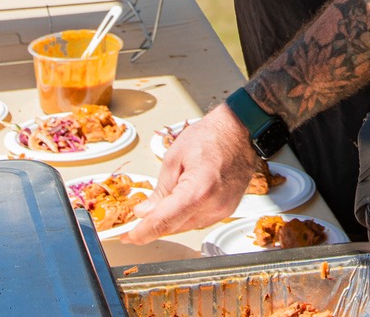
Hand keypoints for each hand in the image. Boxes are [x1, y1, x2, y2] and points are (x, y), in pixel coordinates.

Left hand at [124, 106, 260, 241]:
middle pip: (174, 227)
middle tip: (132, 227)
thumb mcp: (174, 158)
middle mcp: (213, 205)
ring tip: (155, 209)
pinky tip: (177, 204)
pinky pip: (198, 221)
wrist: (240, 131)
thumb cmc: (211, 136)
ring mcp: (223, 210)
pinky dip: (184, 216)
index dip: (143, 233)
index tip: (129, 237)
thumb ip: (159, 190)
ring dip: (169, 222)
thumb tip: (145, 212)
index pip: (164, 221)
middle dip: (152, 228)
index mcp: (198, 190)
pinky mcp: (227, 210)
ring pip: (185, 226)